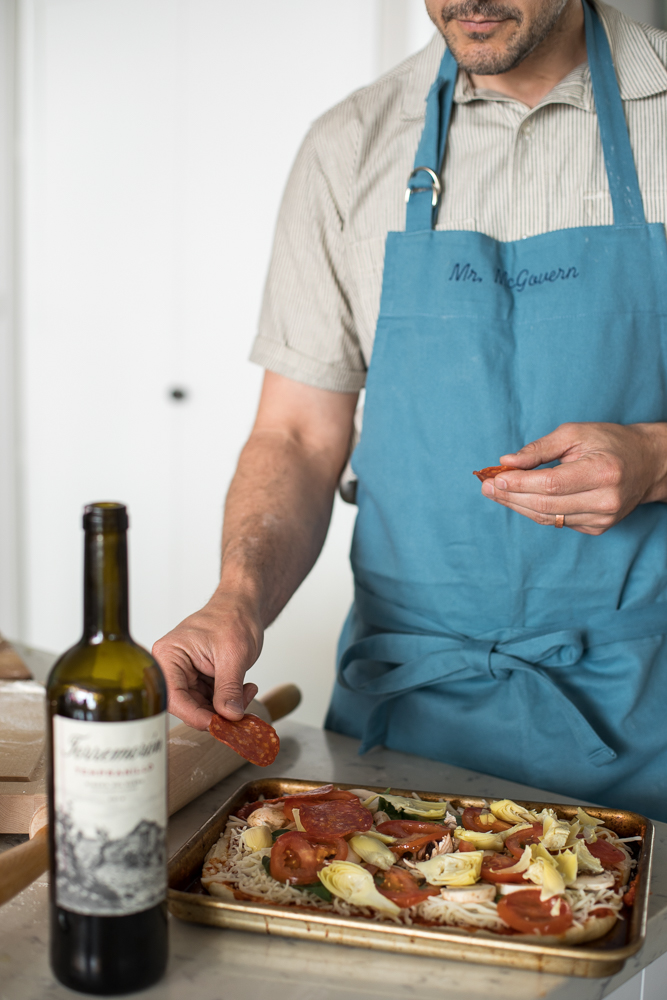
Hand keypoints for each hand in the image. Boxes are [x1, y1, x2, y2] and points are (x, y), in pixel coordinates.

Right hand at [151, 591, 261, 729]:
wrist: (243, 606)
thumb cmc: (233, 617)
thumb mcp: (233, 654)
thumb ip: (229, 688)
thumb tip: (229, 716)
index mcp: (168, 656)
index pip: (174, 697)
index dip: (196, 715)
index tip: (219, 725)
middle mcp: (172, 667)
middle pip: (188, 705)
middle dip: (217, 712)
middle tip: (240, 712)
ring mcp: (186, 674)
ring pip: (202, 706)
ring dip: (227, 706)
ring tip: (247, 692)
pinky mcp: (199, 679)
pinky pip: (211, 700)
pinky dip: (230, 700)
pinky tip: (244, 689)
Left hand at [480, 422, 666, 535]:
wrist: (646, 465)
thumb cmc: (609, 443)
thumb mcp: (575, 433)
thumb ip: (540, 449)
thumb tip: (506, 462)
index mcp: (602, 472)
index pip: (551, 484)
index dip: (520, 483)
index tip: (495, 478)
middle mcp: (605, 500)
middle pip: (546, 504)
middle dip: (511, 496)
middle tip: (485, 486)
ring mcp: (602, 518)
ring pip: (548, 517)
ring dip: (517, 505)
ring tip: (494, 493)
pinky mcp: (598, 528)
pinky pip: (557, 522)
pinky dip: (535, 510)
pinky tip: (519, 499)